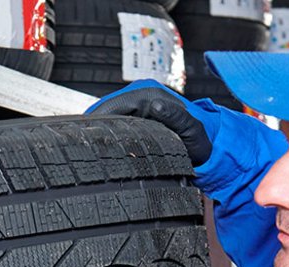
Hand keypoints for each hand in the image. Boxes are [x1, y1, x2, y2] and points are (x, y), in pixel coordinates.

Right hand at [86, 80, 214, 166]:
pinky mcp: (135, 117)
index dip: (94, 122)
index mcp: (147, 93)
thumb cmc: (201, 139)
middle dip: (91, 129)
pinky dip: (105, 135)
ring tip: (86, 152)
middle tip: (80, 150)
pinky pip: (113, 124)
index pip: (110, 105)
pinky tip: (99, 149)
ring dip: (97, 133)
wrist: (208, 144)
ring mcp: (135, 106)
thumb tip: (156, 106)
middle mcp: (139, 95)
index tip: (82, 139)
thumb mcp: (192, 129)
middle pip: (103, 111)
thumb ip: (176, 117)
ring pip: (106, 119)